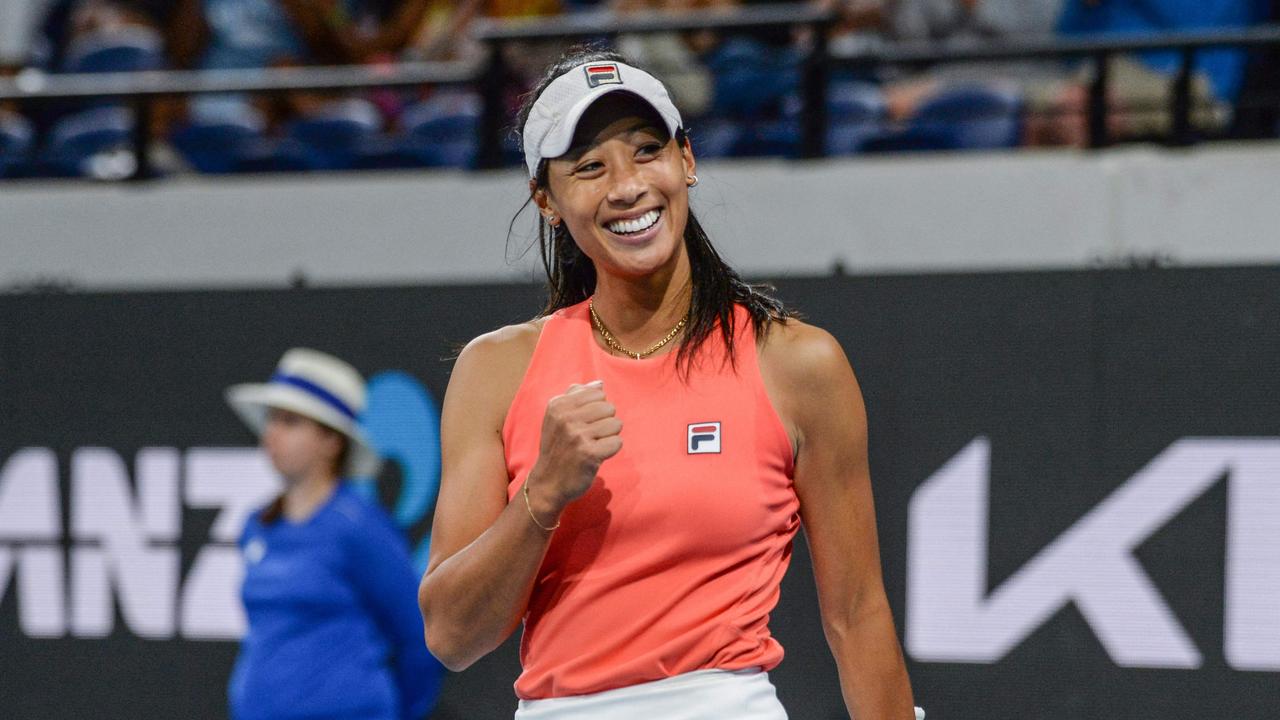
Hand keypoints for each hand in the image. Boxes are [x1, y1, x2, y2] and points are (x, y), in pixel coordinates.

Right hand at [528, 381, 622, 512]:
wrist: (547, 482)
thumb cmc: (557, 447)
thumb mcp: (556, 418)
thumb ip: (576, 396)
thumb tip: (600, 383)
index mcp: (558, 405)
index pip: (597, 393)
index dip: (597, 409)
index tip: (584, 423)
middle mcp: (566, 418)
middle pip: (609, 407)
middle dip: (605, 422)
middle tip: (591, 436)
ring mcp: (577, 436)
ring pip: (616, 424)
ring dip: (609, 436)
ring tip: (594, 445)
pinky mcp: (589, 454)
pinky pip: (617, 442)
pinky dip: (611, 450)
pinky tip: (598, 455)